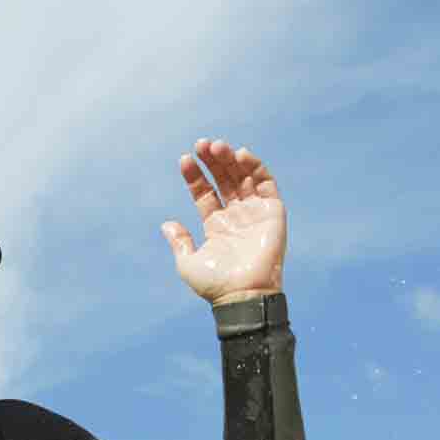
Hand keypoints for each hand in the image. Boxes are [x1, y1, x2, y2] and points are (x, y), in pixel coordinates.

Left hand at [158, 138, 284, 300]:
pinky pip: (266, 183)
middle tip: (202, 144)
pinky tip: (240, 155)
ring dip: (231, 159)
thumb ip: (180, 241)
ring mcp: (254, 212)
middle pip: (224, 179)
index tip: (185, 159)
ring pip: (243, 177)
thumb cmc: (216, 284)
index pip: (205, 193)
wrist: (243, 294)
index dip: (195, 175)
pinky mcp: (273, 212)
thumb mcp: (188, 263)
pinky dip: (255, 167)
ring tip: (218, 146)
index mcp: (216, 225)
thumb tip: (166, 224)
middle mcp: (236, 216)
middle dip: (213, 161)